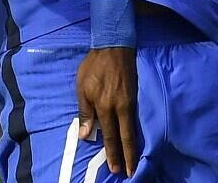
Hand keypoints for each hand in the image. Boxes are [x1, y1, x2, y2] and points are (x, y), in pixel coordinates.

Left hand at [77, 47, 137, 177]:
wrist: (113, 47)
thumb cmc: (93, 66)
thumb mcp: (82, 86)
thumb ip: (84, 111)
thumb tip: (84, 134)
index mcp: (104, 106)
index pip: (109, 135)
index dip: (113, 152)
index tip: (115, 168)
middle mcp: (119, 107)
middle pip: (125, 137)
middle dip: (127, 156)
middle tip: (128, 173)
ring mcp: (129, 103)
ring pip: (132, 130)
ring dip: (133, 148)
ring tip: (133, 162)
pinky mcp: (135, 97)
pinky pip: (135, 120)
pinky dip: (135, 132)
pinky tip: (134, 139)